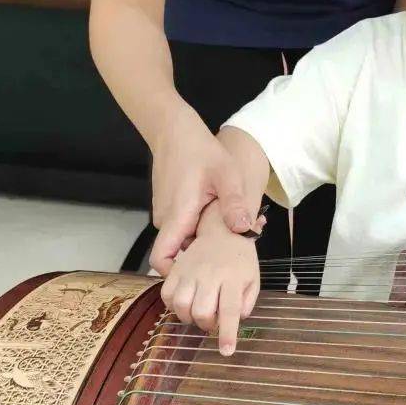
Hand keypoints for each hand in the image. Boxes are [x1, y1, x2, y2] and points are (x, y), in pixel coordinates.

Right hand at [150, 102, 258, 275]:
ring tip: (234, 224)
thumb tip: (244, 230)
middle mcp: (166, 220)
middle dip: (205, 255)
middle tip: (237, 244)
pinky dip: (200, 223)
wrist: (174, 130)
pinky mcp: (170, 206)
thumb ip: (234, 202)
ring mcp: (166, 213)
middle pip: (180, 252)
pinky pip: (184, 224)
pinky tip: (221, 211)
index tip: (204, 273)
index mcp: (177, 216)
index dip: (177, 273)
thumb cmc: (199, 149)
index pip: (161, 261)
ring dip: (205, 236)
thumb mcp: (225, 173)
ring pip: (184, 237)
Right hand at [160, 227, 260, 354]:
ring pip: (181, 305)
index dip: (227, 333)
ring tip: (198, 311)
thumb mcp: (253, 279)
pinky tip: (185, 302)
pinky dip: (173, 306)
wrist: (223, 229)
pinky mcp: (176, 268)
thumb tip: (236, 320)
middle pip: (202, 311)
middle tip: (213, 319)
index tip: (226, 351)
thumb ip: (247, 302)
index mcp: (234, 278)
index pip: (230, 310)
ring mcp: (191, 270)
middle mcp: (211, 274)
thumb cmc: (240, 259)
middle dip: (206, 324)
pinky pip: (166, 295)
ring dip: (189, 317)